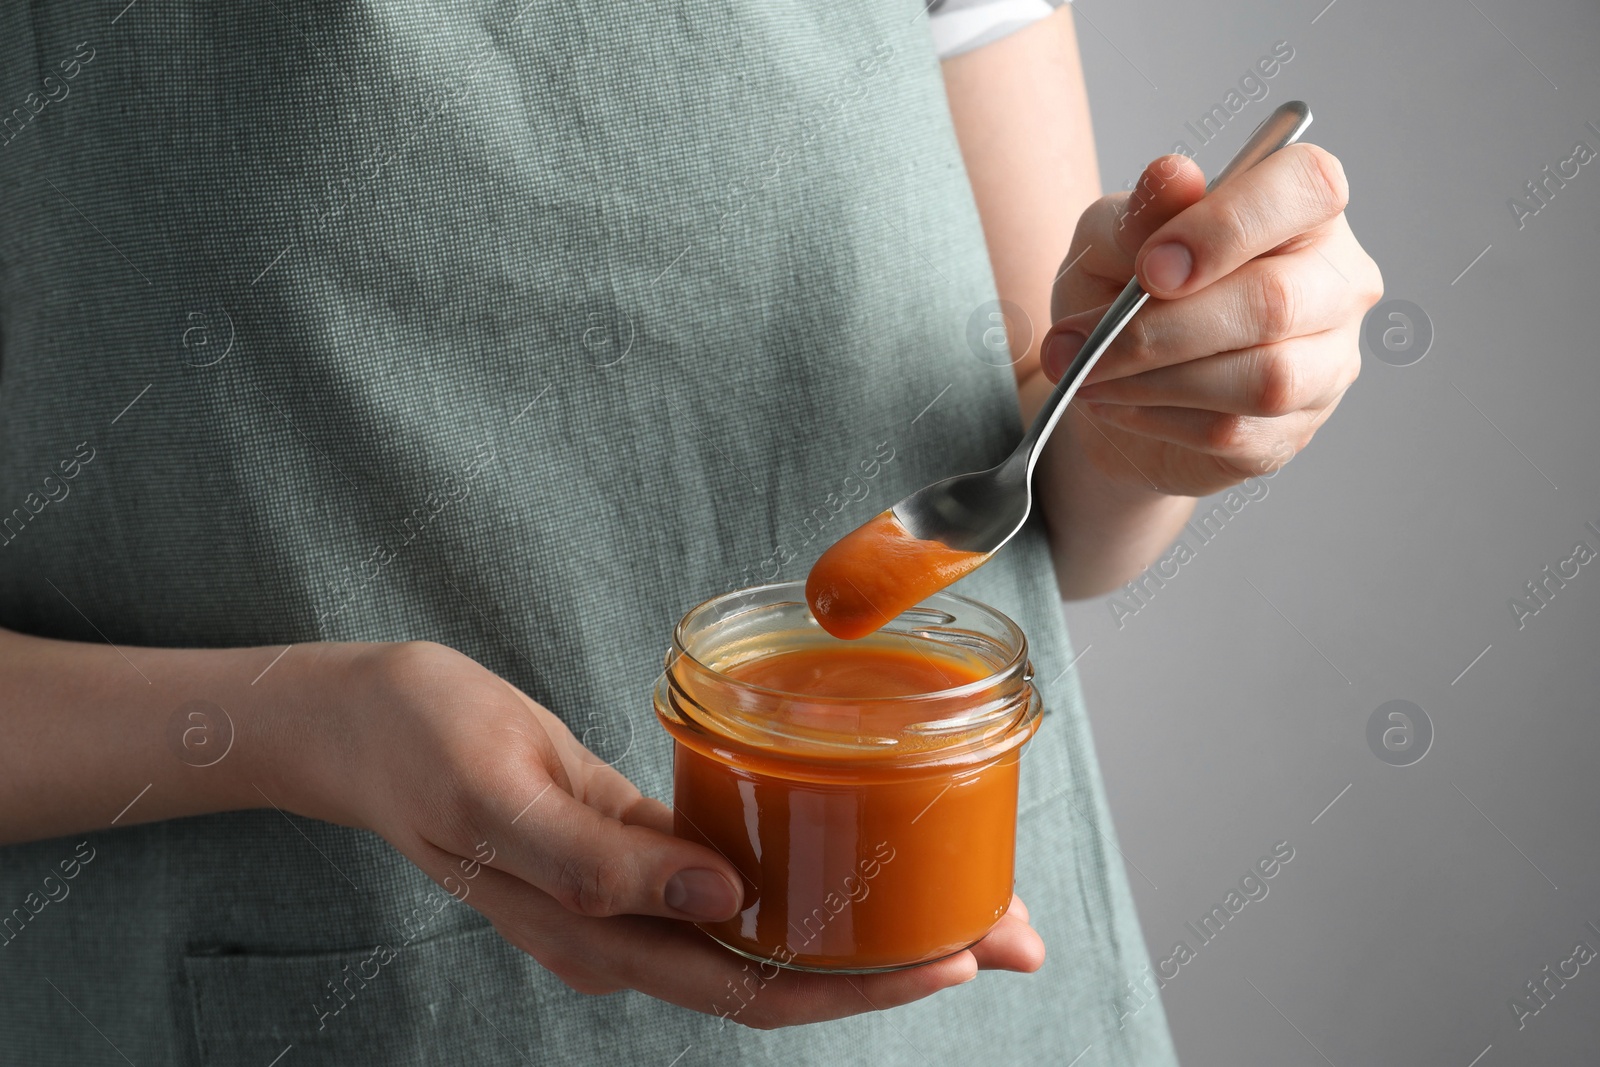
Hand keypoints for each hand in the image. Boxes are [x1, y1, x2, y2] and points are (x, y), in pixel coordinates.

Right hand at [290, 641, 1044, 1028]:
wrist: (360, 719)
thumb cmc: (422, 743)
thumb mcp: (503, 793)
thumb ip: (606, 858)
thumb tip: (724, 898)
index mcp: (600, 935)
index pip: (753, 988)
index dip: (858, 987)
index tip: (954, 959)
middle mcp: (630, 930)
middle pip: (783, 972)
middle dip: (896, 964)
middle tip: (1008, 933)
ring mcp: (634, 894)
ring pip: (769, 930)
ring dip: (867, 924)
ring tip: (965, 898)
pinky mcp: (634, 848)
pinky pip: (738, 879)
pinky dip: (809, 877)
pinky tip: (857, 854)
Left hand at [1040, 147, 1382, 497]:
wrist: (1107, 383)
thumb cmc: (1122, 294)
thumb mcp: (1107, 241)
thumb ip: (1138, 214)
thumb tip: (1174, 177)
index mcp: (1300, 209)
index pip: (1306, 186)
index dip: (1226, 226)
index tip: (1149, 268)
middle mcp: (1335, 281)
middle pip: (1276, 301)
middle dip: (1163, 328)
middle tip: (1087, 342)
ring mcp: (1327, 362)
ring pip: (1264, 378)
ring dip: (1156, 381)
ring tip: (1092, 376)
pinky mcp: (1294, 429)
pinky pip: (1235, 431)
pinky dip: (1159, 418)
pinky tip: (1118, 403)